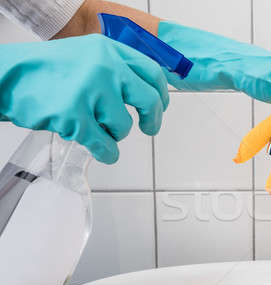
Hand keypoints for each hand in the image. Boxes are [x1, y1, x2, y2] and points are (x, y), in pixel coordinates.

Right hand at [0, 34, 168, 163]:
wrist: (7, 77)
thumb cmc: (45, 69)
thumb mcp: (86, 55)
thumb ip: (115, 68)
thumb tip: (144, 90)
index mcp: (109, 50)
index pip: (152, 73)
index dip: (161, 93)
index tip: (160, 105)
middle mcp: (104, 68)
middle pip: (148, 100)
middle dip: (153, 119)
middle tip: (150, 128)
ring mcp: (90, 92)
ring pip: (124, 126)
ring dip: (114, 134)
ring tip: (96, 128)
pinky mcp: (75, 116)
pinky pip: (105, 145)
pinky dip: (107, 153)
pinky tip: (103, 151)